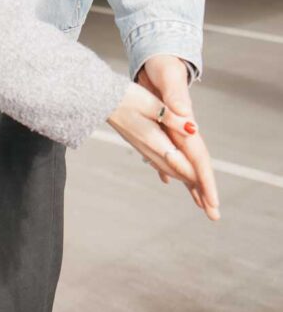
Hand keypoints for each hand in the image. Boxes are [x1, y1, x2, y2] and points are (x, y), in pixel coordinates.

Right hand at [107, 83, 218, 219]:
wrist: (98, 100)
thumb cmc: (123, 97)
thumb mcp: (150, 102)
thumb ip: (172, 117)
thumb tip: (193, 129)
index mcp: (155, 142)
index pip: (184, 166)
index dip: (201, 183)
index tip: (213, 203)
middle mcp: (151, 149)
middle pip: (180, 174)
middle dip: (198, 192)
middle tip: (213, 214)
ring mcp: (145, 148)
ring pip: (172, 170)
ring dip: (188, 184)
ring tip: (201, 200)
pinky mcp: (141, 143)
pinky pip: (162, 163)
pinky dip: (174, 172)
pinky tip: (172, 179)